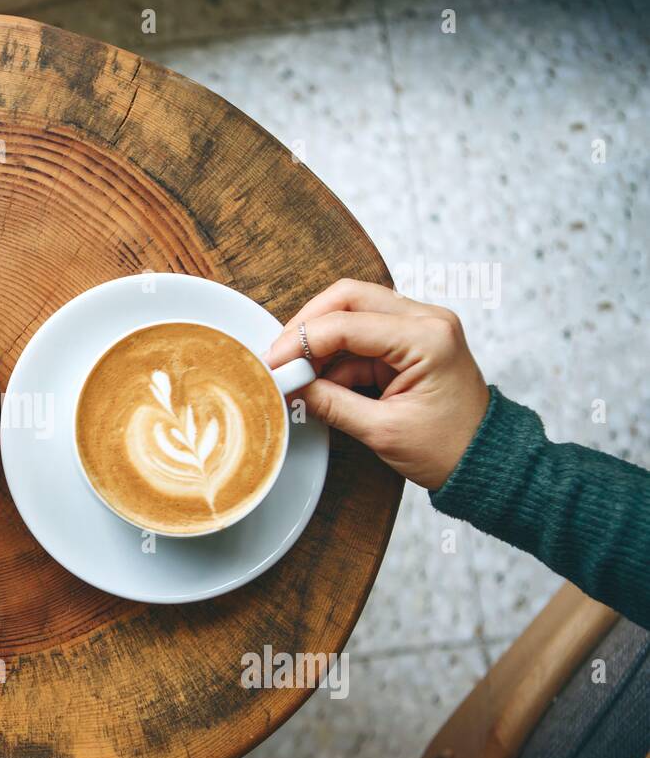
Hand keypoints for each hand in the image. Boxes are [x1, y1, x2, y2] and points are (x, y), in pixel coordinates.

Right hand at [266, 279, 490, 490]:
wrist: (484, 460)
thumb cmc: (448, 449)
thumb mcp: (382, 431)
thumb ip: (330, 403)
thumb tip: (288, 385)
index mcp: (428, 338)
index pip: (347, 324)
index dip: (301, 342)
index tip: (273, 364)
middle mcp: (427, 320)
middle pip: (348, 297)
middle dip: (307, 325)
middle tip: (279, 356)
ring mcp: (420, 326)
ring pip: (353, 310)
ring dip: (320, 339)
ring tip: (297, 373)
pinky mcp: (410, 340)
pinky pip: (362, 334)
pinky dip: (336, 355)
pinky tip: (319, 380)